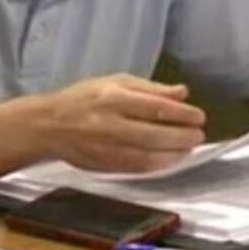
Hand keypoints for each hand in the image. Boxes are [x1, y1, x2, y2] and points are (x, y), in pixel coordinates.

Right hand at [39, 74, 205, 172]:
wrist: (50, 125)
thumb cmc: (83, 99)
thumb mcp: (115, 81)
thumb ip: (150, 88)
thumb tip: (182, 93)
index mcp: (114, 97)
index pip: (157, 107)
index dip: (183, 114)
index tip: (199, 116)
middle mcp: (112, 123)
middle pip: (157, 134)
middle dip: (184, 136)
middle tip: (199, 134)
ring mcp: (108, 147)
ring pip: (151, 155)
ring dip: (176, 153)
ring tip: (188, 147)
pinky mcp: (107, 165)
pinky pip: (140, 168)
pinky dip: (160, 164)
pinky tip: (171, 159)